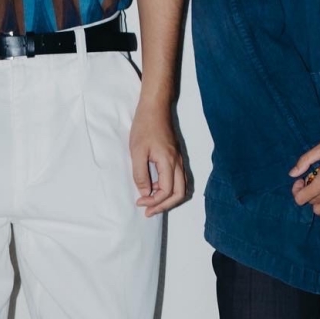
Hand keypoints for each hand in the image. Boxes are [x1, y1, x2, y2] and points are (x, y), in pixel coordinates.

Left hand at [129, 102, 186, 216]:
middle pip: (180, 193)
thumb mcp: (137, 151)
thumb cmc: (144, 127)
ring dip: (168, 198)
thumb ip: (140, 175)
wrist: (155, 107)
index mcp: (169, 162)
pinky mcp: (176, 156)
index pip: (167, 191)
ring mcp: (179, 159)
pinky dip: (169, 188)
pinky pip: (178, 179)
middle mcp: (178, 162)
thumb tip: (145, 193)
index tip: (139, 202)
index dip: (154, 202)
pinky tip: (155, 186)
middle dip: (164, 205)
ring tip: (151, 202)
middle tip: (148, 211)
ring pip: (182, 187)